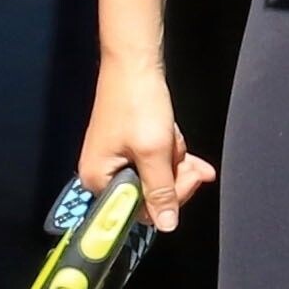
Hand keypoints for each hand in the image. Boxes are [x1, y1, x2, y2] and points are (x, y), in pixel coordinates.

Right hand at [79, 54, 216, 232]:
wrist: (134, 62)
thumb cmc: (138, 103)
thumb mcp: (155, 151)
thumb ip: (162, 191)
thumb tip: (166, 226)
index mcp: (99, 180)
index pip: (139, 211)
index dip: (168, 199)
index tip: (189, 179)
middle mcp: (102, 174)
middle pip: (148, 196)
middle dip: (173, 177)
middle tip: (188, 159)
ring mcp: (115, 159)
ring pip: (155, 177)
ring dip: (173, 160)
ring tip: (175, 136)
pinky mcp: (126, 146)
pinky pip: (153, 161)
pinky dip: (170, 154)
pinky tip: (181, 143)